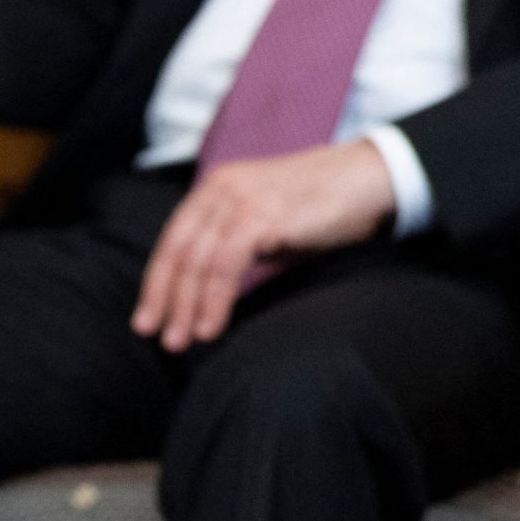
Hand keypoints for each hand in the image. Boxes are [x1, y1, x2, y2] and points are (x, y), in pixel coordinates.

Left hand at [130, 141, 396, 351]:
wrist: (371, 178)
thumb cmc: (327, 205)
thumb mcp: (270, 221)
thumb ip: (239, 245)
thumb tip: (210, 291)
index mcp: (218, 186)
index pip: (174, 240)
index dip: (158, 283)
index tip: (149, 319)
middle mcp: (222, 188)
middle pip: (178, 252)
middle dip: (165, 300)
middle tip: (158, 338)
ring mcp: (241, 199)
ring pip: (197, 262)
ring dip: (186, 307)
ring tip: (181, 342)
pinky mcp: (261, 214)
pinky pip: (224, 266)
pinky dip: (213, 300)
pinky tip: (211, 327)